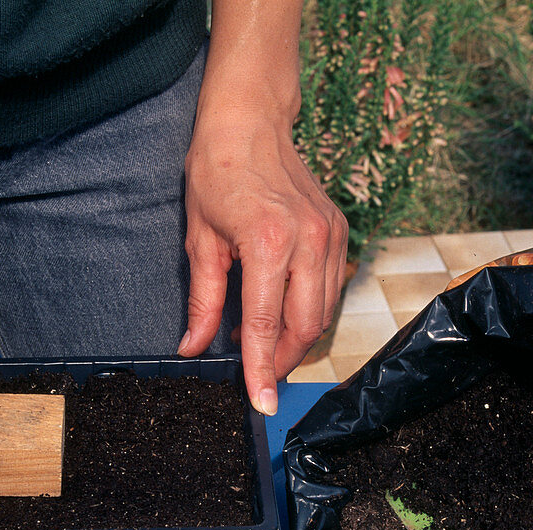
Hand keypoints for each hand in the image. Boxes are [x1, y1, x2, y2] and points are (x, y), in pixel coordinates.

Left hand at [179, 106, 347, 415]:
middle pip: (305, 327)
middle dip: (281, 360)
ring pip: (323, 312)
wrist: (250, 123)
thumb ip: (201, 299)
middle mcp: (309, 241)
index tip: (262, 403)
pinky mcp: (339, 232)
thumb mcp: (199, 239)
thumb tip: (193, 347)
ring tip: (262, 345)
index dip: (260, 370)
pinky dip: (308, 311)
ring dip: (295, 339)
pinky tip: (280, 313)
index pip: (264, 325)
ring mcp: (330, 236)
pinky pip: (331, 288)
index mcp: (269, 243)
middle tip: (257, 377)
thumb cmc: (217, 173)